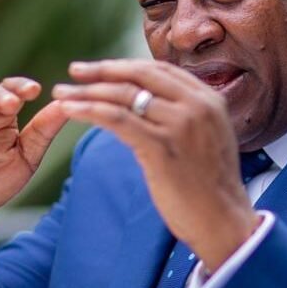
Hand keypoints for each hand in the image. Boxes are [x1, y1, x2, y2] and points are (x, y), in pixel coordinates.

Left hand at [53, 60, 259, 270]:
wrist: (224, 221)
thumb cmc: (213, 188)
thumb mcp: (209, 139)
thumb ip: (188, 117)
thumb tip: (155, 107)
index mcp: (209, 100)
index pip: (160, 70)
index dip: (126, 66)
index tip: (101, 68)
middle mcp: (197, 105)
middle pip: (140, 74)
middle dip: (102, 70)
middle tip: (74, 71)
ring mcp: (180, 124)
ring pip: (124, 95)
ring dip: (86, 92)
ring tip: (61, 94)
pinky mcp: (161, 147)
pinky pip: (117, 119)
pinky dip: (89, 110)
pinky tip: (69, 110)